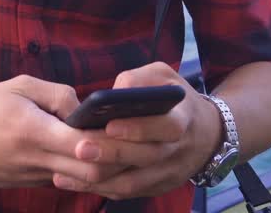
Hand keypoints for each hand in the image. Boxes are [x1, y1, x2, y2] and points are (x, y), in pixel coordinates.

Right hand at [0, 75, 127, 187]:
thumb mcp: (20, 86)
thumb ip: (58, 94)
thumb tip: (85, 108)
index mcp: (33, 131)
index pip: (83, 144)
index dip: (108, 139)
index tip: (121, 124)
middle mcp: (35, 160)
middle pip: (90, 172)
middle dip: (114, 159)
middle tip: (126, 140)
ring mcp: (33, 177)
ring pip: (80, 181)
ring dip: (99, 167)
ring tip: (109, 146)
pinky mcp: (30, 185)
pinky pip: (64, 180)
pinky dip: (78, 171)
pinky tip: (83, 154)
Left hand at [53, 62, 220, 199]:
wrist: (206, 135)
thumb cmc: (176, 101)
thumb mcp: (164, 77)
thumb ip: (139, 79)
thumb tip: (113, 92)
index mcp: (183, 119)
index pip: (166, 128)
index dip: (139, 128)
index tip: (109, 124)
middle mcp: (177, 151)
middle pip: (144, 158)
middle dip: (110, 154)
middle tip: (78, 148)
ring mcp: (167, 174)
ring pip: (131, 183)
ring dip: (97, 179)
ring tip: (65, 169)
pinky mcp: (155, 188)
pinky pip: (125, 192)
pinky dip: (97, 188)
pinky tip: (70, 180)